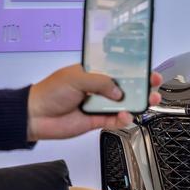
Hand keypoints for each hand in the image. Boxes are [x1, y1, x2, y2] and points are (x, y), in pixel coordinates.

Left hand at [27, 64, 162, 140]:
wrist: (35, 116)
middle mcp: (98, 88)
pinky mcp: (97, 120)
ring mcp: (99, 104)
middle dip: (142, 87)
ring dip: (137, 103)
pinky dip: (123, 119)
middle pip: (126, 87)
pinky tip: (125, 116)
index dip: (134, 70)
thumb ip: (100, 82)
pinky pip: (116, 120)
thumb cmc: (49, 92)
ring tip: (147, 102)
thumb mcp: (76, 78)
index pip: (119, 69)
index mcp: (94, 73)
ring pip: (124, 104)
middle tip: (153, 86)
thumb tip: (117, 90)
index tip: (148, 71)